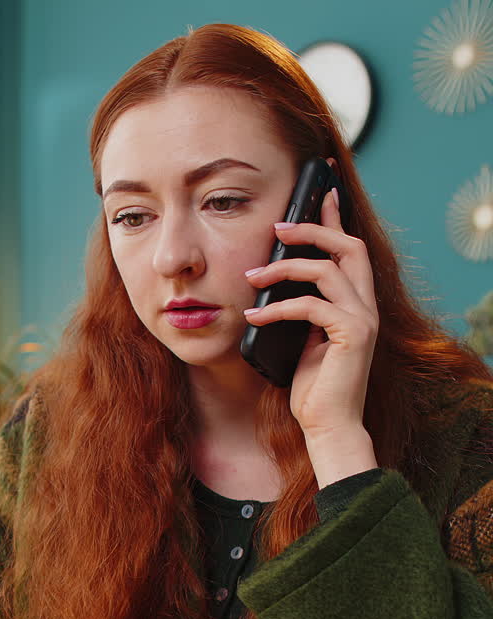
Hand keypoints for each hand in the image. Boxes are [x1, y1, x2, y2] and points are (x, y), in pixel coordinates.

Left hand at [244, 184, 379, 485]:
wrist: (328, 427)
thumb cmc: (313, 389)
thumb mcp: (302, 340)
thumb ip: (300, 311)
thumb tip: (272, 283)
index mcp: (356, 303)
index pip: (349, 248)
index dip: (335, 217)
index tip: (320, 191)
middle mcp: (367, 306)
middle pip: (347, 246)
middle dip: (312, 228)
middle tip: (277, 226)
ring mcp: (363, 320)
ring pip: (326, 270)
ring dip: (283, 269)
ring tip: (251, 277)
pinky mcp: (352, 335)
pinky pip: (311, 306)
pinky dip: (278, 309)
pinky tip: (253, 319)